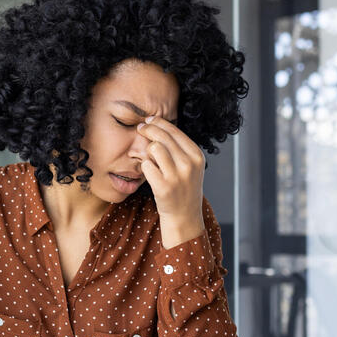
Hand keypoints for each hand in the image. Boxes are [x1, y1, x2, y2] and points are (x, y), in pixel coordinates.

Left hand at [136, 116, 205, 248]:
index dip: (158, 123)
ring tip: (149, 157)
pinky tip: (149, 172)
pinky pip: (146, 165)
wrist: (184, 216)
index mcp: (196, 155)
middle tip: (140, 129)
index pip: (173, 130)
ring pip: (154, 148)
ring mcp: (176, 176)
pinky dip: (145, 167)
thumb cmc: (183, 187)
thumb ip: (178, 146)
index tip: (148, 120)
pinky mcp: (163, 187)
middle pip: (162, 136)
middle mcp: (188, 164)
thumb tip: (155, 123)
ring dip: (147, 151)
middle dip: (148, 130)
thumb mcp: (189, 165)